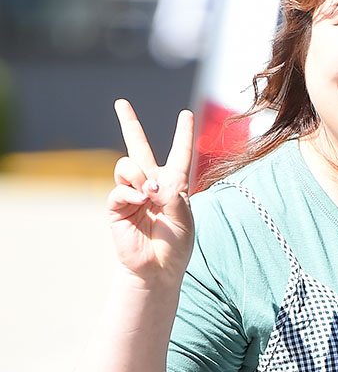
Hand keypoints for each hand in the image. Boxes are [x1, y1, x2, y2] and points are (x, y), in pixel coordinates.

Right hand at [108, 99, 194, 283]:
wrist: (158, 268)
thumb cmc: (176, 245)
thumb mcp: (184, 217)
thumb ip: (171, 195)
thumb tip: (147, 184)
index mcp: (174, 185)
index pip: (180, 154)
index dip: (183, 134)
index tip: (186, 114)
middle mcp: (152, 184)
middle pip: (138, 147)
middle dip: (129, 124)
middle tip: (121, 103)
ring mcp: (132, 193)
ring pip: (128, 165)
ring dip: (139, 175)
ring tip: (148, 194)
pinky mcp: (117, 206)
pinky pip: (119, 188)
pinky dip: (131, 193)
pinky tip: (140, 202)